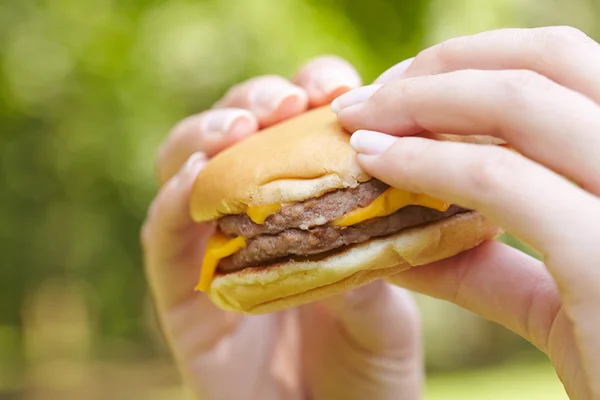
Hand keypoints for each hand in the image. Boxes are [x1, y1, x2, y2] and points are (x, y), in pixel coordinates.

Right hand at [141, 56, 422, 398]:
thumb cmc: (368, 374)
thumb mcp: (386, 312)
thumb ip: (367, 263)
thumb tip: (356, 203)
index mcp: (304, 211)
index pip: (296, 134)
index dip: (312, 99)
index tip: (340, 86)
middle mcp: (252, 223)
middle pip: (236, 140)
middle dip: (255, 105)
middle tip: (285, 101)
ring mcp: (212, 255)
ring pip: (186, 174)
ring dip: (204, 138)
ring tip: (236, 127)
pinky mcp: (180, 299)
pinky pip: (162, 241)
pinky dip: (172, 205)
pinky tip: (196, 179)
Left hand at [332, 26, 599, 398]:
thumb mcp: (560, 294)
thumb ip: (487, 261)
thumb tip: (402, 236)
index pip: (561, 60)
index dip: (472, 62)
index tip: (401, 88)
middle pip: (541, 57)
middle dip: (439, 68)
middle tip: (369, 97)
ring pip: (518, 101)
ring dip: (419, 102)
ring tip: (357, 121)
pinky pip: (499, 182)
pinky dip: (427, 163)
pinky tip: (375, 162)